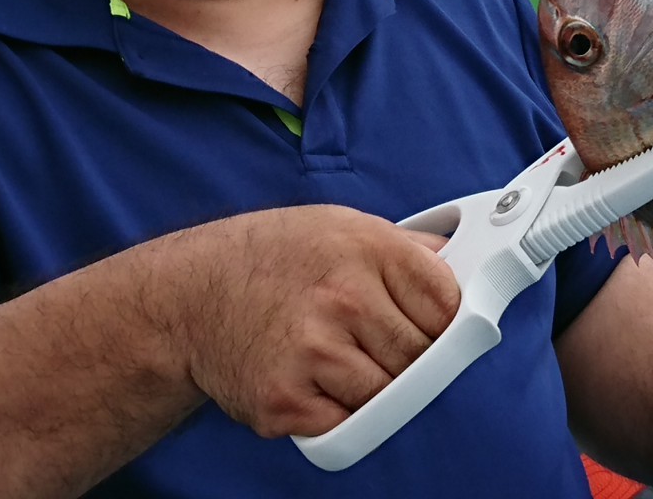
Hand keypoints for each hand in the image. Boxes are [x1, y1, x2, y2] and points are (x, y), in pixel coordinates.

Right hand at [166, 205, 458, 439]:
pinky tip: (309, 379)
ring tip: (334, 357)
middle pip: (422, 355)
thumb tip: (465, 266)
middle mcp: (343, 296)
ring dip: (371, 387)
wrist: (187, 298)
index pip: (448, 304)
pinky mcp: (287, 401)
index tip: (434, 327)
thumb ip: (405, 249)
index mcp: (367, 248)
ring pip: (388, 395)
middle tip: (372, 342)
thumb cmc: (273, 260)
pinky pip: (348, 426)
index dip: (445, 321)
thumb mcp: (342, 227)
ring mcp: (314, 351)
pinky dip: (336, 413)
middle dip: (407, 356)